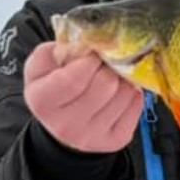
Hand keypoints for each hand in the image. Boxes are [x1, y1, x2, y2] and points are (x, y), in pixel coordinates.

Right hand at [24, 42, 144, 152]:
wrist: (62, 121)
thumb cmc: (53, 86)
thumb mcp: (43, 63)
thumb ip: (61, 47)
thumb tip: (90, 39)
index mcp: (43, 102)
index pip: (74, 79)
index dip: (89, 60)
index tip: (92, 54)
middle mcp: (66, 125)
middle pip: (106, 85)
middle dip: (107, 67)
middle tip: (103, 64)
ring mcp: (92, 137)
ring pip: (124, 93)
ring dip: (122, 78)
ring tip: (110, 77)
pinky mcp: (115, 140)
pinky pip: (136, 104)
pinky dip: (131, 92)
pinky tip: (118, 91)